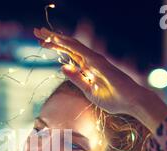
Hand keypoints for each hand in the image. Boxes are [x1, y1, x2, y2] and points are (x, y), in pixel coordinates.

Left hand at [34, 27, 166, 132]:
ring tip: (42, 33)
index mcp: (88, 68)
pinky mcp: (97, 62)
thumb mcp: (89, 92)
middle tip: (36, 32)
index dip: (55, 47)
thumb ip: (77, 80)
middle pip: (68, 46)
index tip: (41, 44)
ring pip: (72, 45)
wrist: (131, 102)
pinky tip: (56, 40)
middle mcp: (90, 60)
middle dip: (52, 39)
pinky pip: (79, 51)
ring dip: (57, 38)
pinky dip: (67, 44)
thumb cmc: (114, 99)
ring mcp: (94, 60)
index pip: (68, 54)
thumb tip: (62, 68)